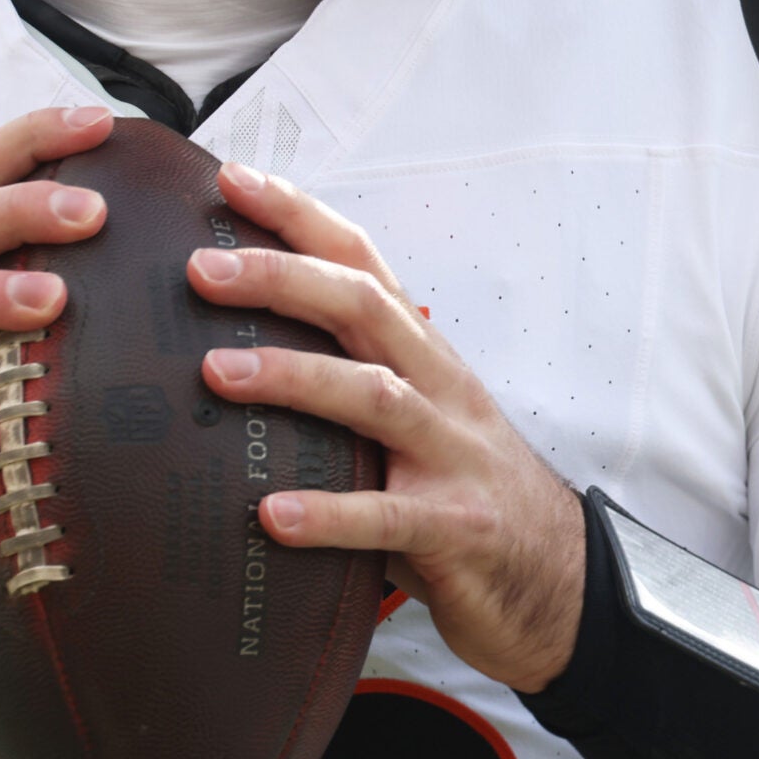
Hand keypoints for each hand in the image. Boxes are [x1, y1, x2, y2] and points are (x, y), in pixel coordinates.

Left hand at [187, 164, 585, 692]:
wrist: (558, 580)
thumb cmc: (457, 488)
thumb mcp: (408, 419)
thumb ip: (341, 381)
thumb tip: (221, 349)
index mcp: (421, 352)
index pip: (361, 260)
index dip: (300, 214)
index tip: (230, 178)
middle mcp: (438, 388)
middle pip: (364, 307)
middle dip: (282, 279)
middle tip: (200, 269)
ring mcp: (452, 455)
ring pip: (374, 397)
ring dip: (293, 377)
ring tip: (218, 372)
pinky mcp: (457, 529)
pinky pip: (389, 516)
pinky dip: (330, 513)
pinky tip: (272, 515)